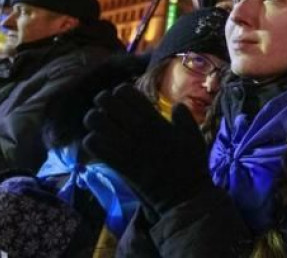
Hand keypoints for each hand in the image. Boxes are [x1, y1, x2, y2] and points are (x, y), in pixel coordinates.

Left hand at [82, 84, 209, 214]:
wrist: (182, 194)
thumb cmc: (190, 164)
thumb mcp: (193, 135)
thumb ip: (184, 116)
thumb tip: (176, 104)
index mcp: (154, 119)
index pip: (125, 92)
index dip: (121, 91)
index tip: (125, 99)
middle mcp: (136, 129)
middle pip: (105, 102)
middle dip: (103, 101)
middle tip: (108, 108)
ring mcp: (124, 145)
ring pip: (95, 121)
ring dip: (95, 120)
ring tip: (101, 124)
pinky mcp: (116, 163)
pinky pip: (93, 145)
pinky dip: (92, 141)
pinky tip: (99, 142)